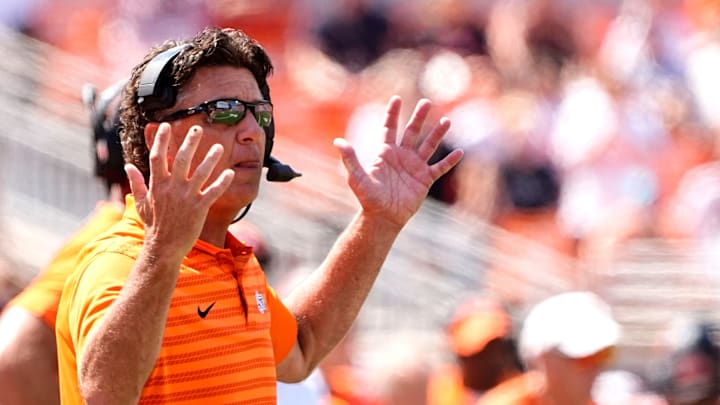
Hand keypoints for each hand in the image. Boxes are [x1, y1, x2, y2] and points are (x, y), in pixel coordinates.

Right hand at [124, 123, 234, 258]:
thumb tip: (128, 166)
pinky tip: (231, 172)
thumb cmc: (153, 225)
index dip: (162, 141)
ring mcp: (186, 197)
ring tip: (219, 147)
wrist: (163, 248)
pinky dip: (222, 182)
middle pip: (182, 159)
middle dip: (190, 142)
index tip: (166, 126)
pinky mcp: (199, 208)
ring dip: (211, 159)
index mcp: (157, 185)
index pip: (158, 157)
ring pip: (201, 173)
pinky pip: (213, 192)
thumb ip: (136, 183)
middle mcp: (172, 188)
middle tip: (198, 128)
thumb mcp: (140, 203)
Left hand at [334, 96, 463, 228]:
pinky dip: (449, 161)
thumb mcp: (357, 177)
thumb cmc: (368, 198)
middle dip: (419, 117)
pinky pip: (439, 168)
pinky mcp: (424, 180)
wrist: (383, 217)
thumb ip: (350, 159)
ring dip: (437, 134)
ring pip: (429, 146)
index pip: (389, 129)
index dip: (392, 114)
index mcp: (386, 153)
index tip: (396, 98)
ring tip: (446, 121)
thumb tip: (338, 142)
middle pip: (412, 132)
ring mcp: (414, 167)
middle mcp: (402, 156)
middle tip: (426, 102)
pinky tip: (459, 152)